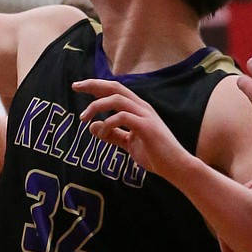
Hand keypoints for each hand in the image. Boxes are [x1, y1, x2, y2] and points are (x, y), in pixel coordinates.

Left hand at [73, 79, 189, 182]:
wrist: (175, 167)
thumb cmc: (155, 154)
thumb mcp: (128, 143)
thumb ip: (112, 135)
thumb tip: (92, 126)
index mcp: (137, 109)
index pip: (115, 90)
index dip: (96, 86)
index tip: (78, 86)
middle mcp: (141, 107)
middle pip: (115, 87)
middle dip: (94, 85)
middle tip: (75, 86)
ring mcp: (145, 116)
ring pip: (117, 99)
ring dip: (97, 106)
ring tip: (84, 119)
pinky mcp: (147, 127)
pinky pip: (123, 117)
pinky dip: (108, 123)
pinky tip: (102, 133)